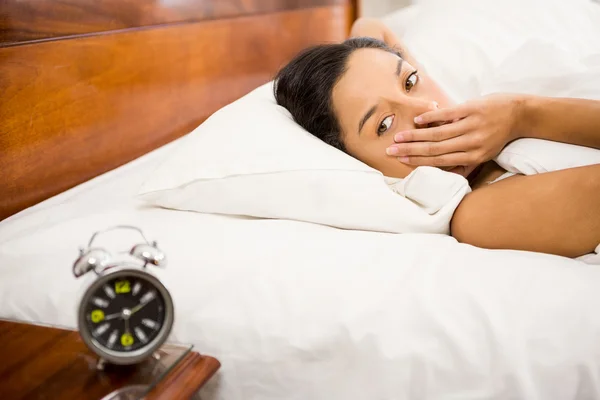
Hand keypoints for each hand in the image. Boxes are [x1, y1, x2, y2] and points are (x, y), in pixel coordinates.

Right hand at [386, 94, 524, 166]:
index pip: (439, 160)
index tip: (401, 160)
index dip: (418, 161)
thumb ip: (466, 163)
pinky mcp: (471, 109)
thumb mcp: (485, 154)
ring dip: (415, 136)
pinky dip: (431, 118)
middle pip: (434, 149)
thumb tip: (446, 173)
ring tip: (399, 137)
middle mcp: (471, 144)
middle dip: (410, 150)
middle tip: (392, 150)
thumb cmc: (499, 135)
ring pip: (437, 134)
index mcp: (472, 157)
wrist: (520, 114)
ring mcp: (471, 126)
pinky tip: (418, 121)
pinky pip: (447, 115)